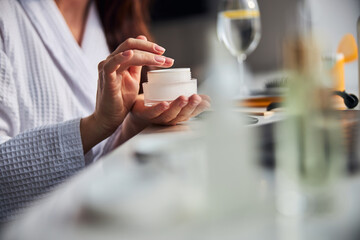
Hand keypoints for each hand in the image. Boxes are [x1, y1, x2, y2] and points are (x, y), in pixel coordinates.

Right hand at [81, 36, 173, 152]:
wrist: (109, 118)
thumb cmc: (120, 100)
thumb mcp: (132, 80)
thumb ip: (137, 65)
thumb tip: (146, 51)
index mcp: (118, 61)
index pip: (133, 45)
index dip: (149, 46)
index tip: (164, 52)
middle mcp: (111, 61)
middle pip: (130, 44)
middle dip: (149, 47)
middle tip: (164, 53)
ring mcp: (107, 69)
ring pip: (126, 52)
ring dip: (145, 54)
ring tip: (160, 60)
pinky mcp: (105, 79)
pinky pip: (111, 64)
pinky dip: (121, 57)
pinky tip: (131, 55)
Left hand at [131, 94, 210, 125]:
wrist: (137, 107)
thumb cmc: (158, 103)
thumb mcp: (176, 99)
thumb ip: (191, 98)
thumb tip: (208, 99)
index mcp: (178, 115)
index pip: (191, 113)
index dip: (199, 108)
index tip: (206, 101)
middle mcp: (169, 119)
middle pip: (181, 115)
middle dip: (190, 106)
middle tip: (196, 97)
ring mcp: (157, 118)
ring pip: (169, 115)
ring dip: (177, 106)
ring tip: (184, 98)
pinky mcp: (145, 114)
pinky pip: (153, 112)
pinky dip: (159, 108)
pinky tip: (165, 103)